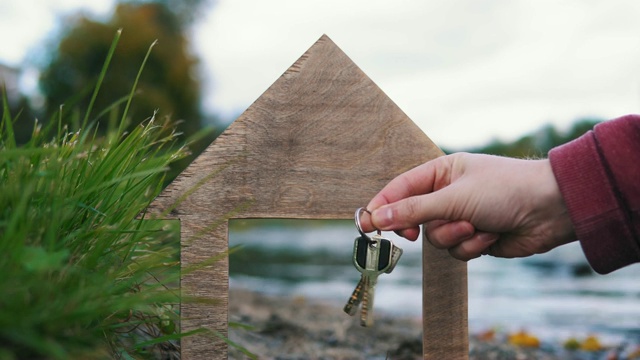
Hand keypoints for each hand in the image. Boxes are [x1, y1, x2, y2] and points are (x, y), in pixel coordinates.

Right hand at [362, 153, 575, 260]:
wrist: (551, 209)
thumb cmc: (504, 189)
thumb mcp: (454, 197)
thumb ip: (414, 209)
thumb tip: (377, 217)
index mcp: (441, 172)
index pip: (400, 188)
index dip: (381, 205)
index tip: (365, 224)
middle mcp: (448, 194)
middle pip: (414, 218)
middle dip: (424, 226)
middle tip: (414, 236)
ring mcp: (461, 217)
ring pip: (435, 238)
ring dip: (455, 236)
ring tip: (477, 226)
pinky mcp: (474, 238)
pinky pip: (456, 250)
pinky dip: (472, 245)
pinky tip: (492, 235)